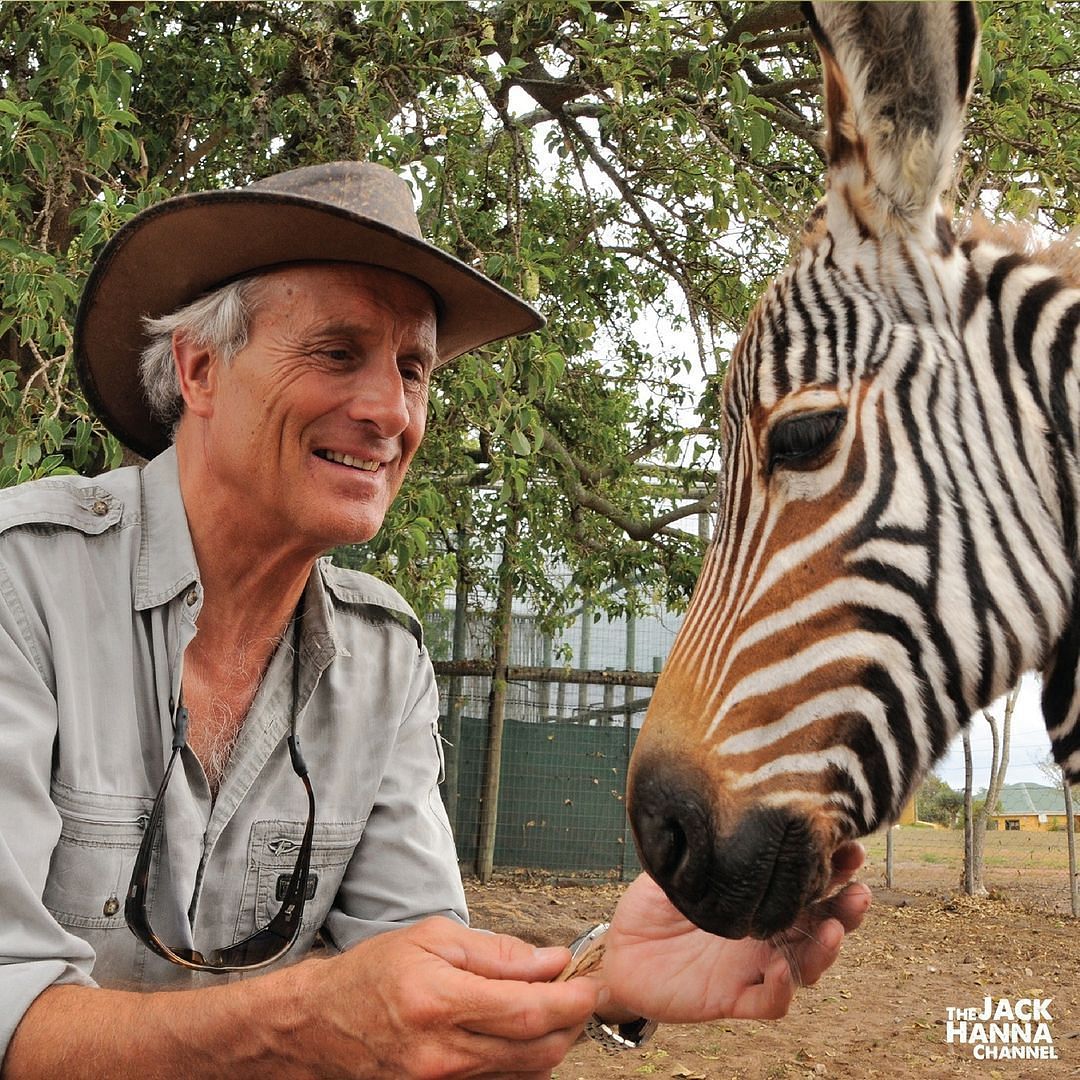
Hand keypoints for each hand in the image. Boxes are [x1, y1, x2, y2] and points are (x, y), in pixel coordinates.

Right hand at [285, 916, 597, 1078]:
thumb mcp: (432, 938)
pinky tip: (521, 1037)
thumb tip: (549, 960)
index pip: (527, 1011)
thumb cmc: (373, 974)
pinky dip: (523, 1064)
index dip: (569, 1001)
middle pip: (535, 1051)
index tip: (590, 985)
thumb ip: (496, 951)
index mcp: (441, 1002)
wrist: (320, 1024)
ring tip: (550, 1010)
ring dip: (550, 1043)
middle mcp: (443, 1053)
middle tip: (577, 994)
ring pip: (524, 1073)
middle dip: (569, 1023)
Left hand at [597, 842, 870, 1023]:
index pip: (808, 881)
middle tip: (860, 890)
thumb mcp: (679, 866)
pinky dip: (780, 990)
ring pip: (806, 965)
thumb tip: (727, 804)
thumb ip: (706, 845)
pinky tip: (781, 970)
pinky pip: (768, 1002)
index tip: (850, 845)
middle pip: (823, 923)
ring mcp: (755, 966)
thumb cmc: (655, 903)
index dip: (835, 867)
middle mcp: (768, 931)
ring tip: (834, 929)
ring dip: (825, 950)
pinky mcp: (734, 998)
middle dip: (846, 909)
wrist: (621, 952)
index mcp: (761, 895)